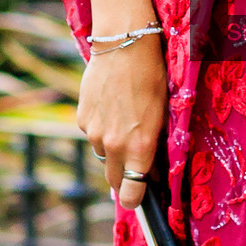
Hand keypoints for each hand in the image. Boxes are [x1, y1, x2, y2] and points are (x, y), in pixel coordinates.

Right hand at [75, 35, 167, 210]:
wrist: (125, 46)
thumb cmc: (153, 78)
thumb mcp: (163, 114)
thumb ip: (153, 146)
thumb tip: (150, 169)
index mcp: (139, 147)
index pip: (132, 193)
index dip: (136, 199)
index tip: (139, 198)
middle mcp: (114, 145)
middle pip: (114, 179)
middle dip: (124, 177)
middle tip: (135, 164)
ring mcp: (94, 132)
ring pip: (104, 154)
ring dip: (113, 149)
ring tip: (125, 122)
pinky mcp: (82, 118)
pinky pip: (93, 134)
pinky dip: (102, 128)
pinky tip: (112, 107)